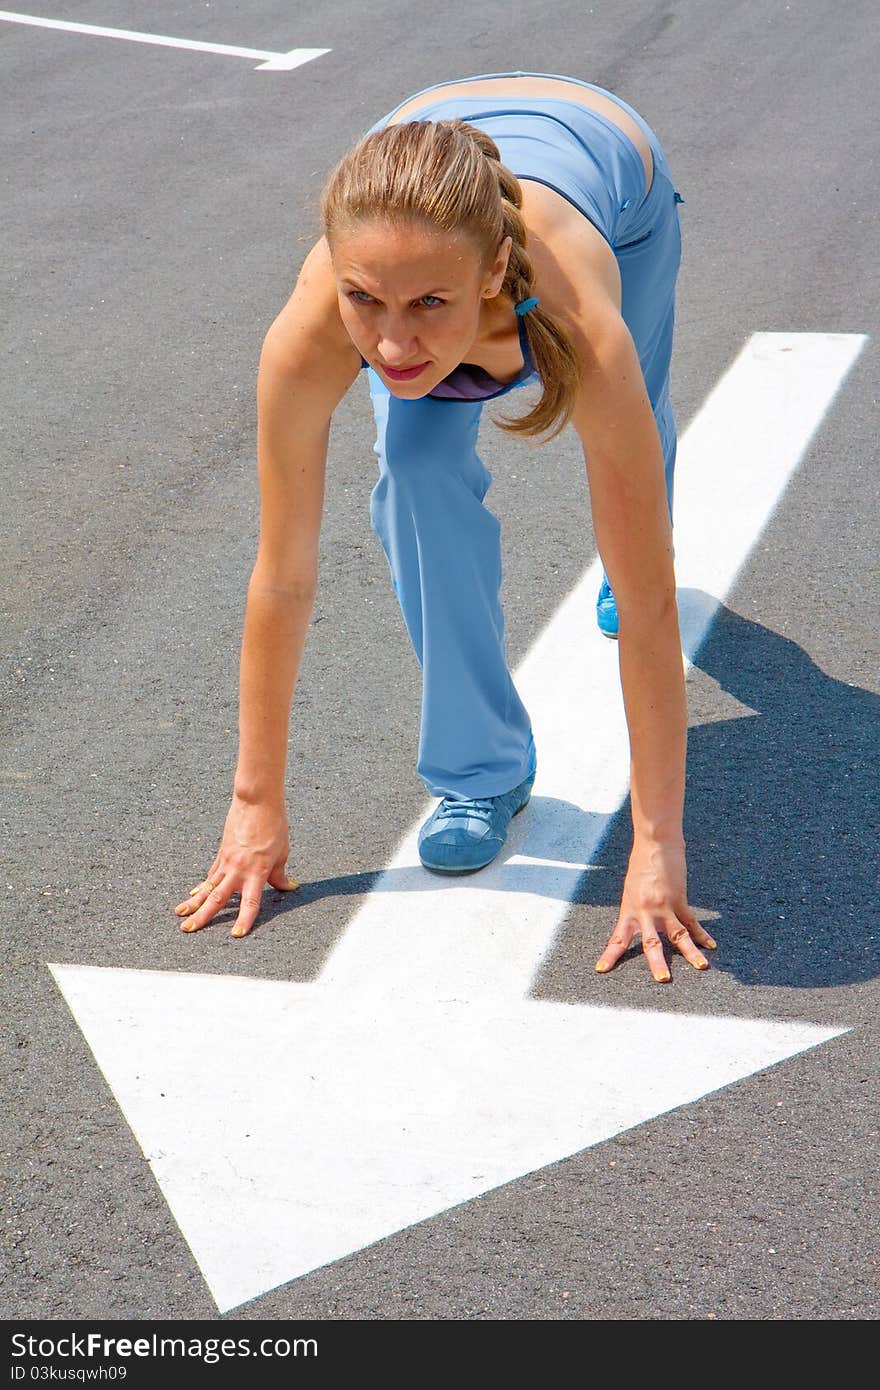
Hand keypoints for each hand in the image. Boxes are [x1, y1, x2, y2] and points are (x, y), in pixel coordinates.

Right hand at [174, 794, 297, 937]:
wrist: (256, 802)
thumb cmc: (274, 826)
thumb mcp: (282, 853)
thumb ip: (280, 875)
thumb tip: (288, 887)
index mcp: (257, 871)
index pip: (250, 902)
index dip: (244, 919)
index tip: (236, 934)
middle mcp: (238, 869)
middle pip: (218, 898)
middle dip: (202, 916)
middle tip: (188, 930)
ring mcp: (226, 861)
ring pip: (207, 887)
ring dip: (193, 902)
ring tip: (180, 915)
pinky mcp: (221, 853)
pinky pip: (210, 874)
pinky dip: (202, 886)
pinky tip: (193, 894)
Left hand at [595, 837, 715, 980]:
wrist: (655, 844)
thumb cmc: (641, 865)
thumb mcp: (631, 890)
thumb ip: (636, 909)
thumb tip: (641, 924)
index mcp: (629, 910)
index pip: (618, 938)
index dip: (610, 955)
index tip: (601, 970)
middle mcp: (646, 911)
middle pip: (651, 942)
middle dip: (657, 962)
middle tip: (662, 979)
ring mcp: (664, 906)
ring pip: (678, 934)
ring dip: (691, 953)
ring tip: (702, 967)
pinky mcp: (680, 899)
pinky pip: (692, 921)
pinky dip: (702, 935)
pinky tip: (710, 945)